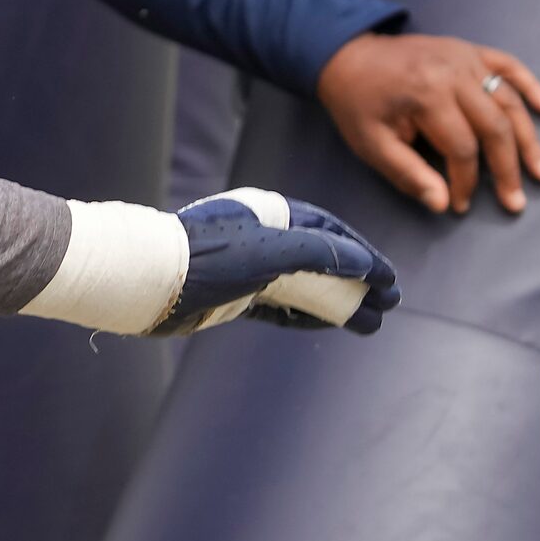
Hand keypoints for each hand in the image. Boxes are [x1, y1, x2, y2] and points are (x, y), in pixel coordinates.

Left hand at [159, 188, 397, 335]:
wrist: (149, 282)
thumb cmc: (205, 258)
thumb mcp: (267, 251)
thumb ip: (316, 254)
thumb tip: (361, 263)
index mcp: (269, 213)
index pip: (329, 231)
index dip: (362, 253)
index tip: (390, 279)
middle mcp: (262, 237)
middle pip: (321, 258)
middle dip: (357, 281)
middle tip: (390, 305)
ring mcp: (249, 267)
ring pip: (305, 285)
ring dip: (338, 303)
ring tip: (370, 323)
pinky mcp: (235, 295)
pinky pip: (281, 306)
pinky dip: (306, 316)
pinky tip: (330, 327)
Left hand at [316, 32, 539, 216]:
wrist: (347, 55)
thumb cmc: (358, 103)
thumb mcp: (371, 143)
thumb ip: (407, 174)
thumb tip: (442, 203)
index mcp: (426, 94)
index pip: (461, 148)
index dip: (464, 182)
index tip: (459, 205)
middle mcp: (452, 72)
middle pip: (494, 125)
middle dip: (507, 168)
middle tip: (515, 201)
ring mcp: (464, 57)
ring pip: (508, 100)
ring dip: (528, 138)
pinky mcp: (469, 49)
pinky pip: (508, 65)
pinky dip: (531, 85)